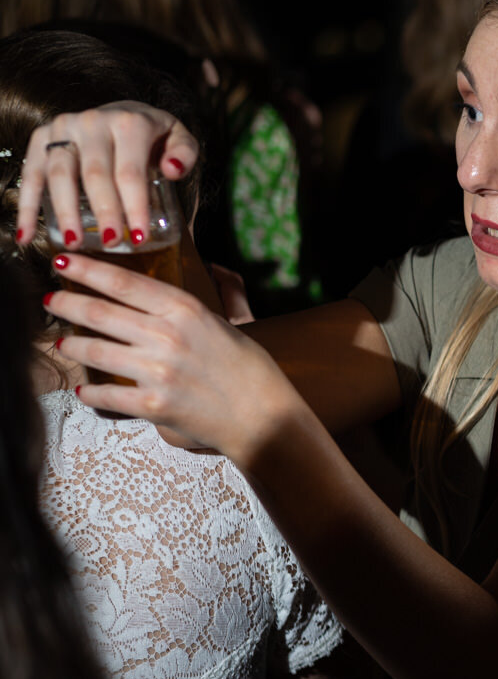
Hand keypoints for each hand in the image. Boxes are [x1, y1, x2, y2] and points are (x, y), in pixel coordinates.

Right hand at [15, 101, 198, 247]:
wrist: (124, 112)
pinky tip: (27, 235)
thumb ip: (185, 154)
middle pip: (95, 175)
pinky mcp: (41, 136)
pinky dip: (27, 206)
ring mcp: (63, 127)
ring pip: (59, 174)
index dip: (134, 207)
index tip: (140, 237)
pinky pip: (31, 173)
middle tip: (112, 244)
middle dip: (104, 213)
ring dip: (65, 212)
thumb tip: (171, 171)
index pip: (130, 172)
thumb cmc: (155, 136)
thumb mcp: (180, 139)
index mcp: (129, 123)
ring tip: (75, 244)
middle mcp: (92, 121)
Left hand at [44, 252, 300, 461]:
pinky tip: (84, 390)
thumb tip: (206, 275)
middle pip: (100, 313)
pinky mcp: (152, 406)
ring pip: (95, 352)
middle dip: (67, 304)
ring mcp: (157, 372)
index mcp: (186, 311)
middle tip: (51, 300)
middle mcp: (167, 337)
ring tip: (63, 344)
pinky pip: (107, 395)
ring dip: (73, 346)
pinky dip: (90, 393)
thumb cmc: (253, 371)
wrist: (265, 418)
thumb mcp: (233, 324)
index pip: (124, 283)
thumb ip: (213, 300)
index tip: (64, 260)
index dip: (88, 269)